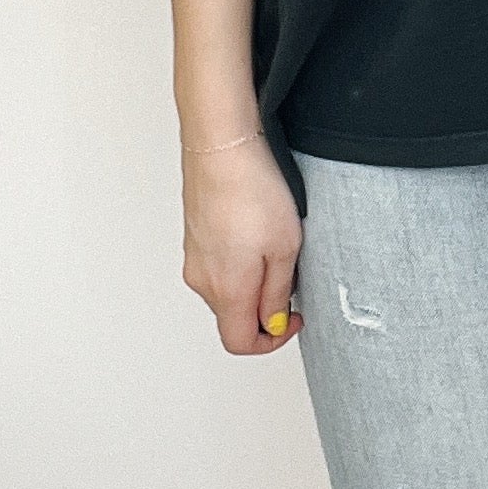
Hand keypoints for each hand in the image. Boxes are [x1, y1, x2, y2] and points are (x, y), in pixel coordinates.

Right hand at [180, 132, 304, 354]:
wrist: (222, 146)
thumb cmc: (253, 191)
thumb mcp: (285, 249)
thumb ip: (277, 294)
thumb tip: (272, 321)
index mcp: (227, 290)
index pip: (240, 342)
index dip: (271, 341)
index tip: (292, 318)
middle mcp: (202, 280)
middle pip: (233, 317)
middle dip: (265, 308)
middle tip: (291, 278)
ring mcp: (194, 258)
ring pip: (226, 291)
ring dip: (253, 284)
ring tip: (276, 247)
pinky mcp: (194, 238)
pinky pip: (218, 267)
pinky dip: (240, 264)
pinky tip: (257, 232)